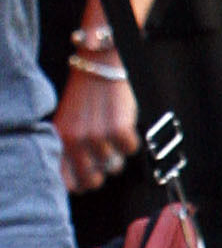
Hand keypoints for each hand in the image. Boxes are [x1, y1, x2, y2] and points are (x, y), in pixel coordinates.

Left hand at [53, 58, 139, 195]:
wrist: (99, 64)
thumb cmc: (87, 95)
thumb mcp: (69, 123)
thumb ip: (71, 151)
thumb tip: (88, 179)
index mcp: (61, 140)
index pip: (68, 183)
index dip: (81, 183)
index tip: (90, 174)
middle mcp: (76, 140)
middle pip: (93, 181)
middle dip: (102, 172)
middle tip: (105, 155)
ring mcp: (96, 136)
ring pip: (114, 166)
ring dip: (118, 153)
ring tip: (113, 131)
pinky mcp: (118, 129)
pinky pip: (130, 150)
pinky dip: (132, 141)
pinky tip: (125, 126)